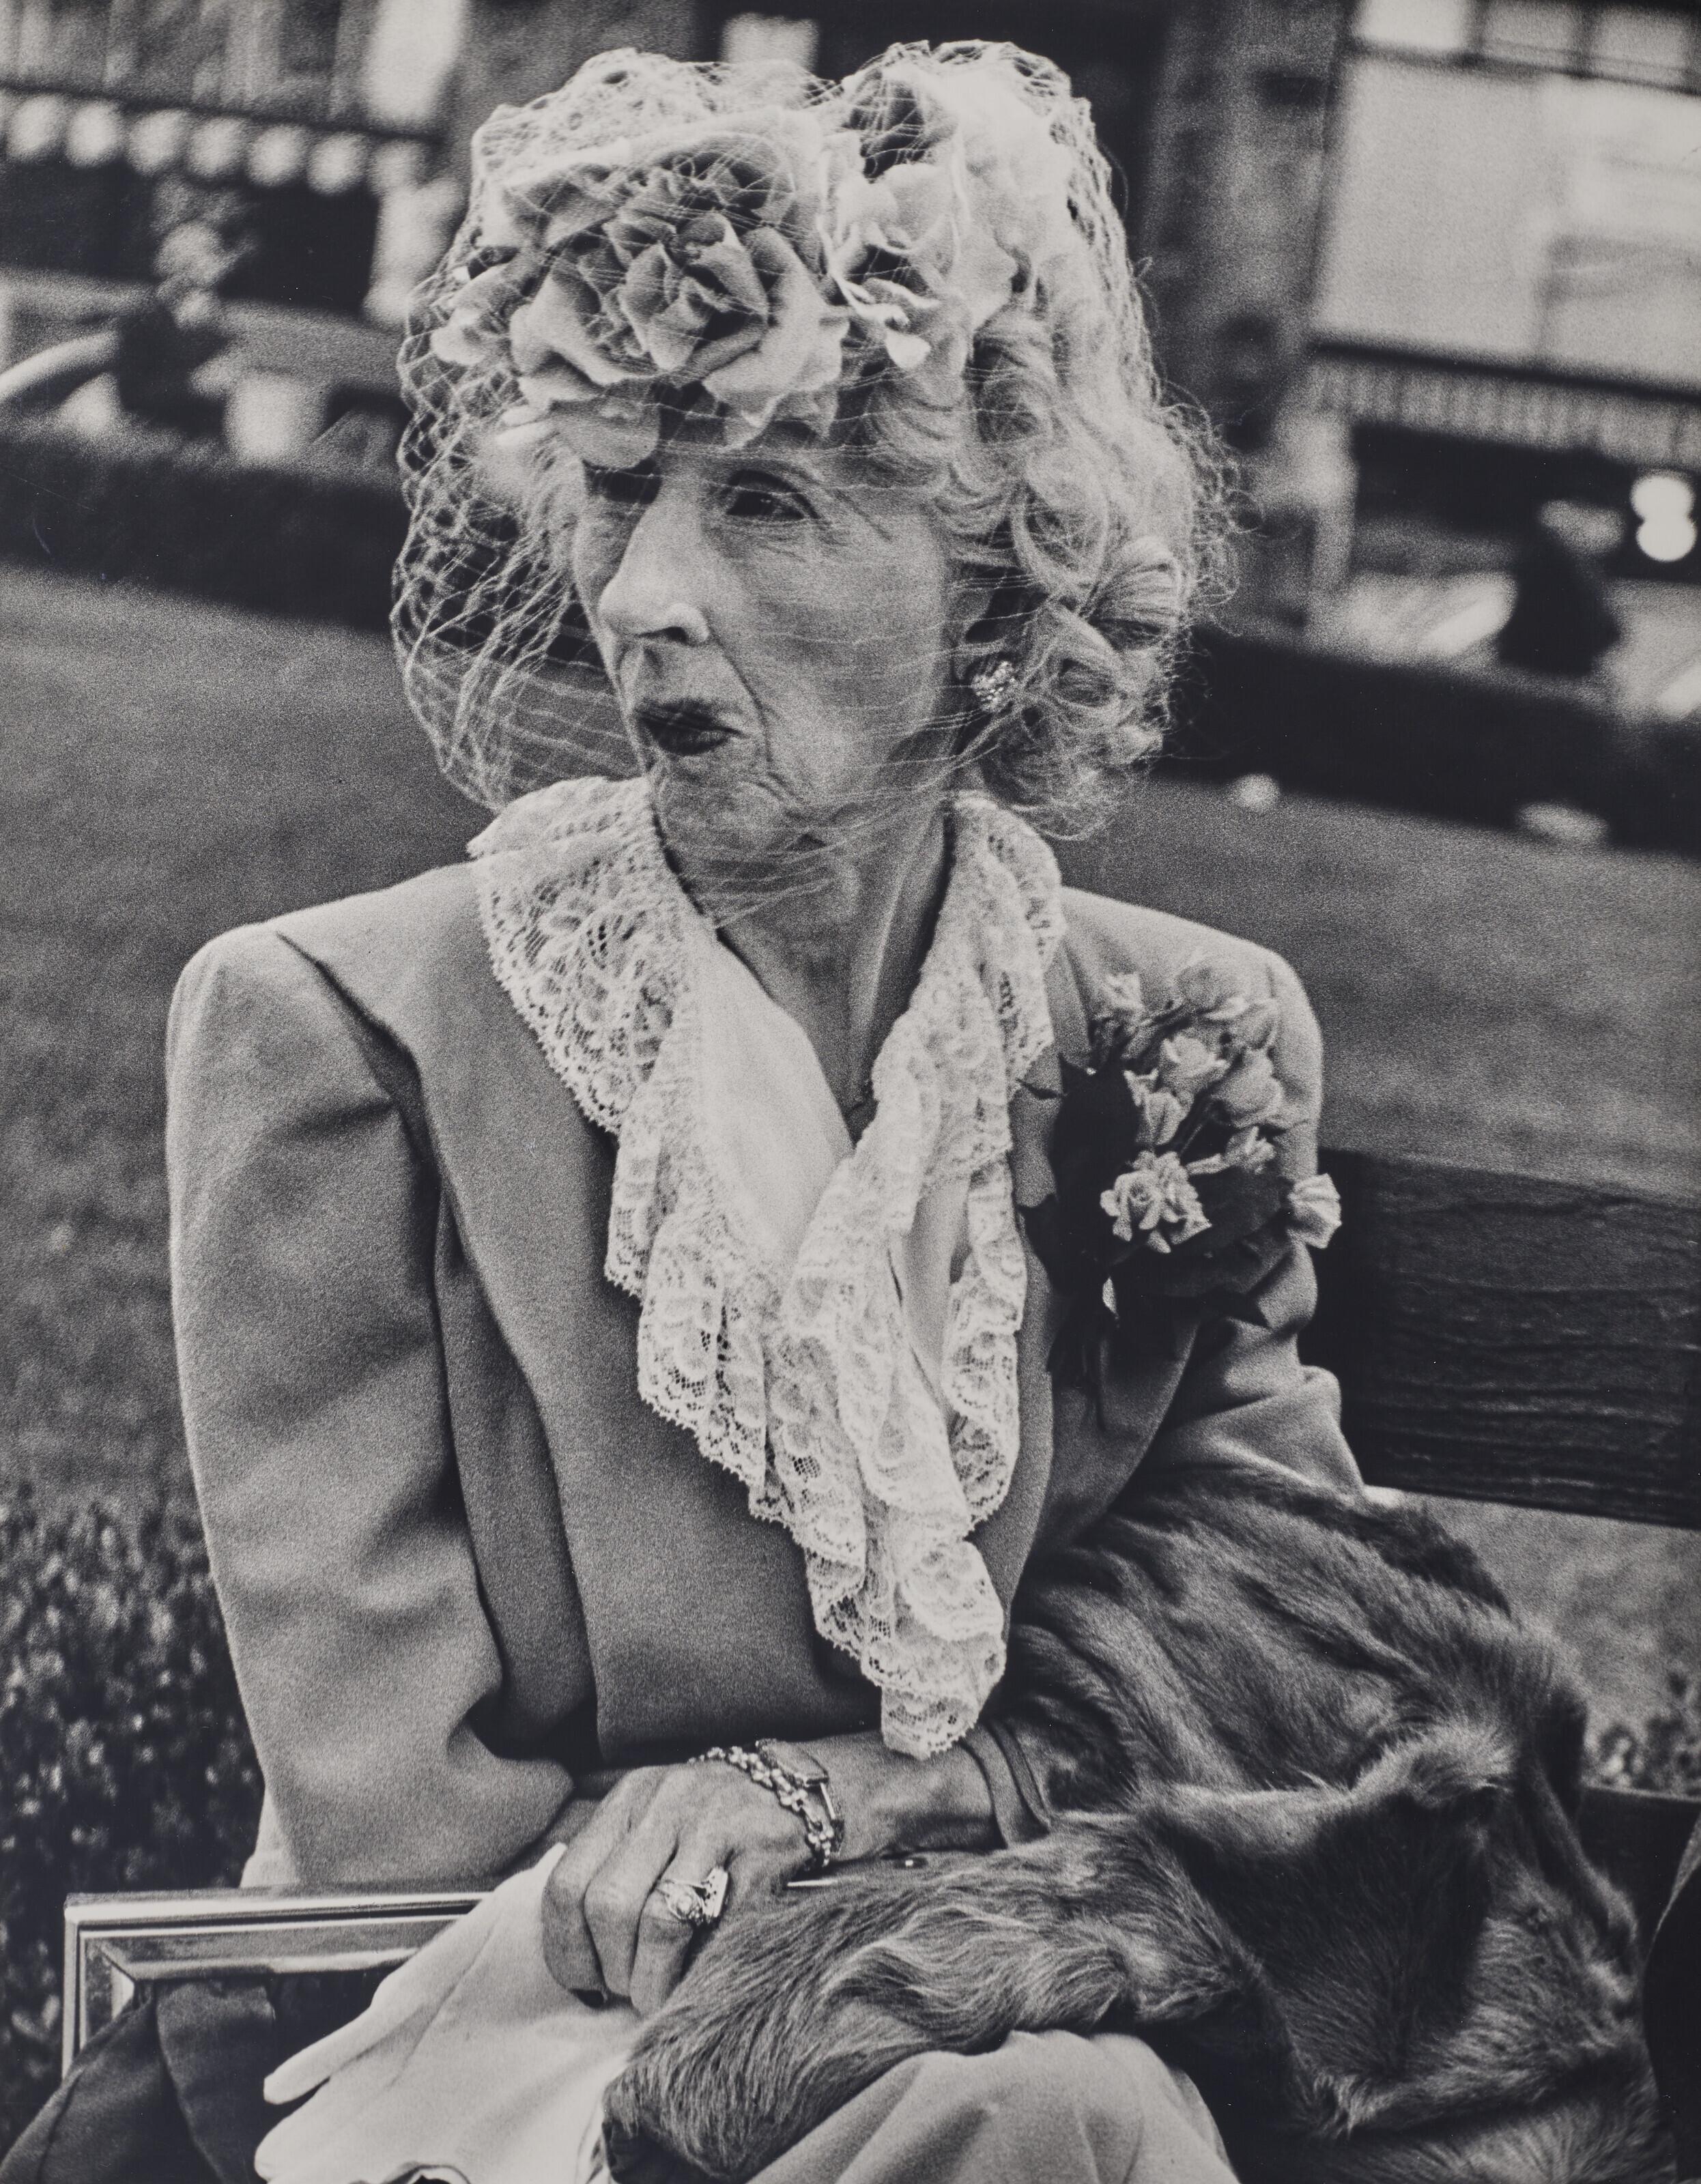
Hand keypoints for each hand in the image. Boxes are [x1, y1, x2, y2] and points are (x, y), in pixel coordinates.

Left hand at [540, 1760, 813, 2014]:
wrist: (794, 1787)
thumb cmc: (710, 1820)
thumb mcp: (651, 1820)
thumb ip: (613, 1870)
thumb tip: (579, 1961)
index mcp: (629, 1799)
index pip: (566, 1885)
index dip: (566, 1948)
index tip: (585, 1981)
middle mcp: (666, 1804)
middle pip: (609, 1905)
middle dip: (613, 1967)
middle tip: (628, 1989)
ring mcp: (716, 1823)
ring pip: (661, 1920)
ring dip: (654, 1978)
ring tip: (659, 1995)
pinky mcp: (761, 1851)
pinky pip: (721, 1925)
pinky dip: (703, 1963)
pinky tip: (699, 1974)